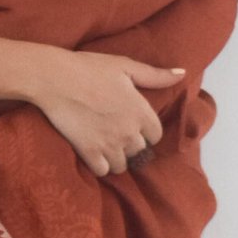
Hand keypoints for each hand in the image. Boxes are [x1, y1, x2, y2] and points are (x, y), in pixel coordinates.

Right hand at [23, 47, 187, 176]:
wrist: (55, 79)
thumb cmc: (90, 68)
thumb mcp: (125, 66)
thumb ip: (155, 75)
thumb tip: (181, 74)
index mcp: (141, 111)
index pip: (155, 135)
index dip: (146, 132)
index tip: (134, 126)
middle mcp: (129, 131)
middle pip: (139, 151)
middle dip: (130, 145)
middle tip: (116, 135)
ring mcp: (109, 144)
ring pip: (122, 165)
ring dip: (116, 158)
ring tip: (106, 148)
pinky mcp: (89, 152)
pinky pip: (103, 171)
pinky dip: (100, 165)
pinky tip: (94, 154)